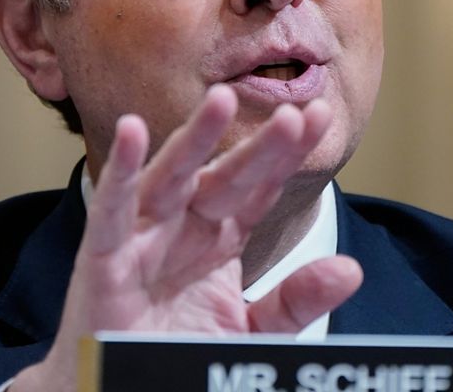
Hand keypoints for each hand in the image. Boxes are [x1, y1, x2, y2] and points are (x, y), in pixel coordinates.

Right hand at [12, 85, 362, 389]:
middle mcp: (181, 227)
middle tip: (294, 112)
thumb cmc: (176, 352)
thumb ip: (295, 301)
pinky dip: (118, 171)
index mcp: (218, 236)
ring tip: (222, 100)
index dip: (287, 154)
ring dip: (194, 138)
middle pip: (225, 177)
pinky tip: (132, 131)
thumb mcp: (251, 331)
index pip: (259, 187)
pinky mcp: (102, 259)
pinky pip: (110, 210)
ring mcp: (141, 238)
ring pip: (171, 177)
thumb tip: (350, 269)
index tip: (320, 119)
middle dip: (259, 146)